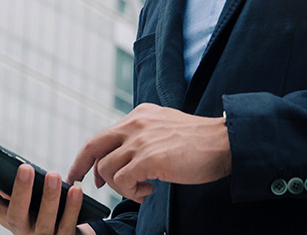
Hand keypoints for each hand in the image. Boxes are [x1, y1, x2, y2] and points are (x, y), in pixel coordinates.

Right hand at [0, 160, 89, 233]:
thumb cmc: (43, 208)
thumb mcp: (28, 198)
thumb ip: (21, 183)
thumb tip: (15, 159)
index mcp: (6, 215)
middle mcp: (20, 230)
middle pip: (15, 214)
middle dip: (20, 190)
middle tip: (26, 167)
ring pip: (44, 221)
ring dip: (49, 197)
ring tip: (54, 175)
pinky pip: (68, 224)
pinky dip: (72, 207)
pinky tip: (75, 190)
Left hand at [66, 102, 231, 202]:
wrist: (225, 142)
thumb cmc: (201, 141)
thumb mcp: (166, 126)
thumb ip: (145, 135)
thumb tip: (127, 156)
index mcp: (139, 115)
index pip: (103, 135)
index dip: (88, 155)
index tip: (82, 170)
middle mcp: (135, 124)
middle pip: (93, 146)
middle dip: (81, 167)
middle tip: (85, 184)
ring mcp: (140, 141)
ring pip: (106, 169)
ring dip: (120, 187)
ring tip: (142, 189)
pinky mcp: (149, 159)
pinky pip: (122, 181)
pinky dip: (131, 192)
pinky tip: (149, 190)